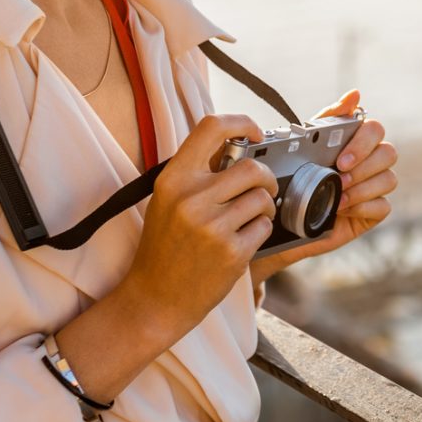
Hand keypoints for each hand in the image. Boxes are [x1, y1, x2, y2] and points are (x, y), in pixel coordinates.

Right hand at [121, 113, 278, 339]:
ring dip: (265, 207)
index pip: (211, 127)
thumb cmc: (164, 246)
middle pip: (252, 168)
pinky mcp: (232, 252)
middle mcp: (191, 198)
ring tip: (249, 218)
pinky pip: (265, 226)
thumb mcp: (168, 200)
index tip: (254, 132)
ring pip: (263, 198)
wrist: (155, 298)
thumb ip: (197, 173)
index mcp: (174, 179)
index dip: (241, 122)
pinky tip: (244, 239)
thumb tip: (238, 144)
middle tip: (262, 188)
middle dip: (266, 177)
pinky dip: (261, 230)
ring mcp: (212, 226)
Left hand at [268, 89, 396, 267]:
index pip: (375, 129)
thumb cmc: (295, 179)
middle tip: (339, 178)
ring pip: (389, 179)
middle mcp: (369, 161)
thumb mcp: (306, 146)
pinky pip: (383, 206)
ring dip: (362, 189)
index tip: (341, 160)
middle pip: (389, 152)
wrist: (282, 221)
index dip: (362, 143)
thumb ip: (330, 118)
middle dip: (363, 167)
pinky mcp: (373, 211)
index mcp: (356, 141)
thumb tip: (355, 94)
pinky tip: (343, 211)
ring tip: (337, 198)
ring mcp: (374, 187)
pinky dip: (363, 208)